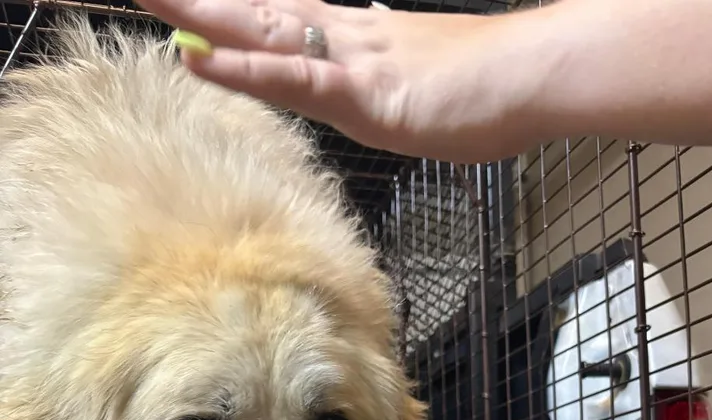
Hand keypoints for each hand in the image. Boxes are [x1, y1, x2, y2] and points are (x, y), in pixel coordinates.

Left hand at [135, 0, 512, 160]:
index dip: (242, 12)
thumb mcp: (427, 79)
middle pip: (263, 15)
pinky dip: (245, 71)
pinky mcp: (364, 93)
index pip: (288, 20)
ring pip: (266, 36)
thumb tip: (375, 67)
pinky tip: (200, 61)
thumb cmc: (492, 84)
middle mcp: (347, 41)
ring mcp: (352, 63)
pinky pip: (294, 79)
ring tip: (150, 0)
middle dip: (205, 5)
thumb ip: (391, 74)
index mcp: (361, 41)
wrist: (534, 75)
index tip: (201, 7)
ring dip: (205, 21)